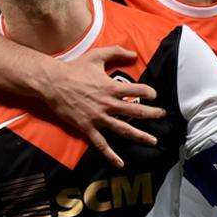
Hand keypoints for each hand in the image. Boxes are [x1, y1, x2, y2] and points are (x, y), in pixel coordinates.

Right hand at [41, 46, 165, 167]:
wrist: (53, 83)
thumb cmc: (75, 68)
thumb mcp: (97, 55)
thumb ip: (117, 52)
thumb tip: (134, 54)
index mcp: (112, 87)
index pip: (138, 91)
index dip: (149, 92)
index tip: (154, 95)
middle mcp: (108, 104)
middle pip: (136, 111)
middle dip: (152, 114)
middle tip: (162, 116)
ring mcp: (98, 118)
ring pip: (124, 129)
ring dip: (140, 136)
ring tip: (153, 141)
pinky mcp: (87, 128)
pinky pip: (101, 144)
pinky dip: (111, 155)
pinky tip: (120, 164)